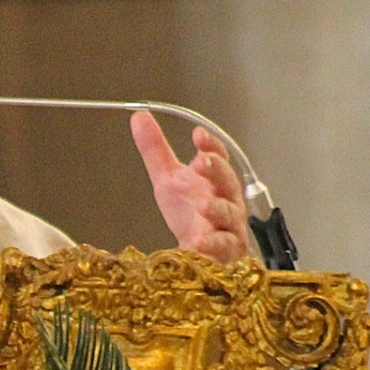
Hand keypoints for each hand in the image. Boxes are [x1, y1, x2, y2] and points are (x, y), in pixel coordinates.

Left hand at [130, 112, 248, 265]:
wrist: (197, 252)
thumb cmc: (189, 213)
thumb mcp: (168, 179)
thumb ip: (155, 150)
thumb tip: (139, 117)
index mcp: (214, 179)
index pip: (219, 157)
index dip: (211, 146)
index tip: (198, 135)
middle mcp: (227, 198)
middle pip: (228, 181)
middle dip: (217, 170)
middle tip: (202, 162)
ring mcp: (230, 224)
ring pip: (229, 213)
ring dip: (217, 207)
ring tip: (203, 205)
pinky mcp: (227, 249)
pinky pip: (224, 246)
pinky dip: (212, 244)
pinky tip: (198, 243)